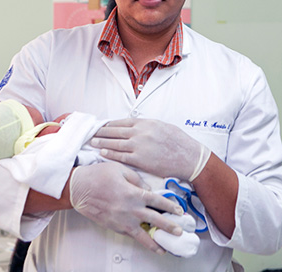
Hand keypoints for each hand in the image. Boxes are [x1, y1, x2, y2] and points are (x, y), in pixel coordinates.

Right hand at [69, 161, 183, 253]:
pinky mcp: (113, 227)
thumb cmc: (99, 175)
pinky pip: (129, 234)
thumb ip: (138, 180)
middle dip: (169, 226)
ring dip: (154, 242)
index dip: (170, 206)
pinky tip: (145, 241)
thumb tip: (149, 189)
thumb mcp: (121, 170)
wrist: (79, 189)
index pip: (158, 201)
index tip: (179, 210)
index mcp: (134, 193)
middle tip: (179, 231)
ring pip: (142, 234)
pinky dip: (138, 239)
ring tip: (163, 248)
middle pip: (155, 220)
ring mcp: (122, 220)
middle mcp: (130, 209)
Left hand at [91, 119, 210, 181]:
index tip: (103, 125)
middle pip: (116, 131)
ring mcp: (139, 146)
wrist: (189, 157)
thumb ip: (149, 126)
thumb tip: (138, 126)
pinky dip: (110, 154)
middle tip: (92, 132)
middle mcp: (141, 132)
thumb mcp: (164, 127)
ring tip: (93, 142)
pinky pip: (121, 156)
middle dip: (102, 132)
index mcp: (147, 123)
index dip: (111, 124)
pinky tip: (103, 153)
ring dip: (102, 142)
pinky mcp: (140, 160)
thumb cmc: (179, 143)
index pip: (123, 121)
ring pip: (115, 143)